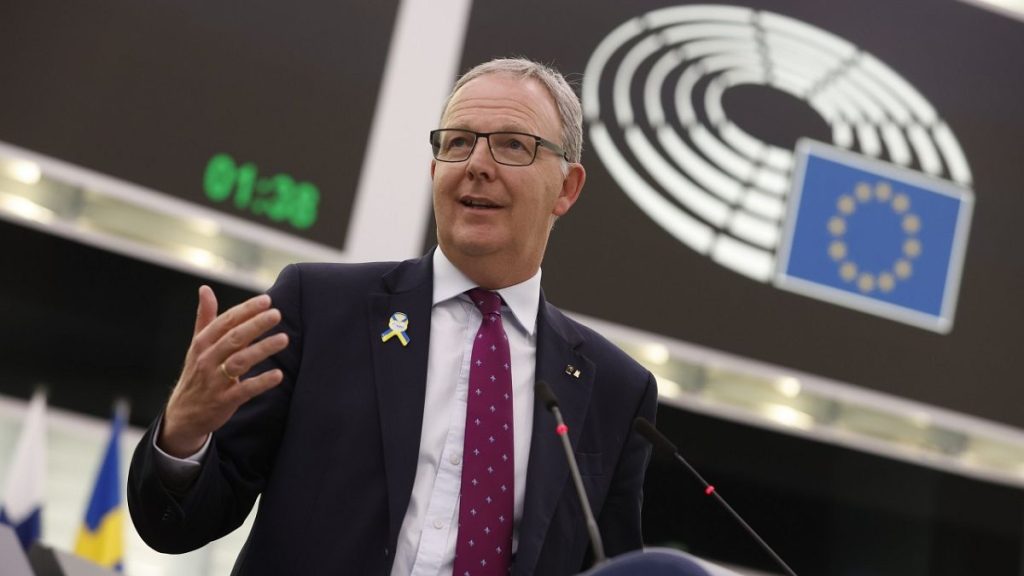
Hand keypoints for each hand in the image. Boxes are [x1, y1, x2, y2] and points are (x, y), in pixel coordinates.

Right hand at [158, 285, 289, 457]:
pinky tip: (278, 375)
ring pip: (240, 362)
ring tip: (284, 339)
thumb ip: (205, 317)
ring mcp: (214, 381)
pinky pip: (244, 390)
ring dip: (262, 349)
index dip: (246, 310)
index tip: (266, 300)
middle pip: (234, 338)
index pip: (225, 322)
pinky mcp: (223, 401)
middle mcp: (207, 360)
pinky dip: (261, 382)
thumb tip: (205, 288)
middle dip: (256, 325)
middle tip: (277, 314)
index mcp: (202, 343)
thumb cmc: (197, 373)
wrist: (183, 414)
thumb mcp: (197, 345)